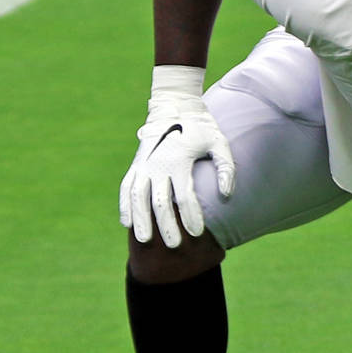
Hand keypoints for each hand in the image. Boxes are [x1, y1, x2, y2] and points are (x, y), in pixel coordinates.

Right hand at [119, 67, 234, 247]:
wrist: (176, 106)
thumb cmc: (203, 129)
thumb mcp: (220, 143)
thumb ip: (226, 168)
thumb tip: (227, 195)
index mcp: (179, 160)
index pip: (184, 195)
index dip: (191, 216)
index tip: (198, 233)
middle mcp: (157, 164)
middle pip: (159, 202)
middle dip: (167, 225)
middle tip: (175, 245)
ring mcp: (143, 165)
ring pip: (137, 197)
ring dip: (140, 220)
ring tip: (145, 241)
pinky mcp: (136, 165)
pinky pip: (126, 188)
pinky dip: (125, 205)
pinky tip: (127, 223)